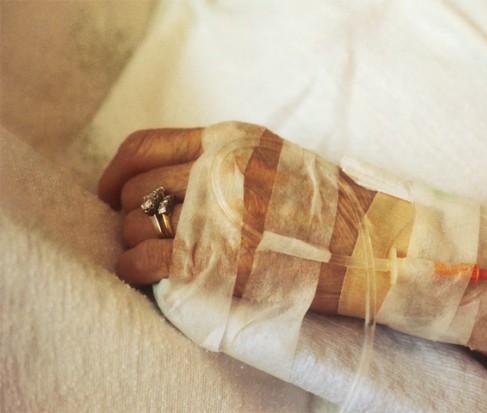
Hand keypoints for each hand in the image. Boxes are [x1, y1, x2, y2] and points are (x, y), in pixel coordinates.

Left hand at [99, 123, 375, 314]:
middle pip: (138, 188)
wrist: (368, 245)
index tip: (110, 192)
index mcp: (232, 141)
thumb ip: (225, 159)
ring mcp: (218, 212)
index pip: (146, 145)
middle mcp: (220, 169)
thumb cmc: (325, 207)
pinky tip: (141, 273)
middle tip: (144, 231)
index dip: (116, 171)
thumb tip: (168, 178)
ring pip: (137, 223)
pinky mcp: (217, 257)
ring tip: (151, 254)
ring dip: (135, 241)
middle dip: (132, 214)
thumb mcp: (275, 160)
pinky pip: (146, 258)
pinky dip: (133, 267)